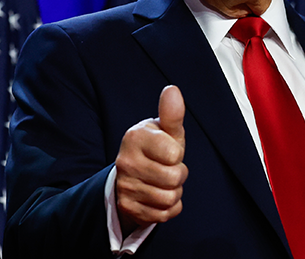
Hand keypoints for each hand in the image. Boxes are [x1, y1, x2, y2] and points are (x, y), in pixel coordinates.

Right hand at [115, 85, 187, 234]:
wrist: (134, 171)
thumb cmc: (157, 146)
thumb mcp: (165, 130)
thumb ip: (171, 113)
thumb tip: (172, 90)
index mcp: (135, 137)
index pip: (174, 154)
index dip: (178, 154)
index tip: (168, 150)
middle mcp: (125, 161)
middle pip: (174, 178)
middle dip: (179, 174)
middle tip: (168, 167)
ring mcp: (125, 186)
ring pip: (170, 198)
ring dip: (174, 192)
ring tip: (163, 180)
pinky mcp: (128, 207)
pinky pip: (164, 215)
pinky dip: (168, 208)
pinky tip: (158, 195)